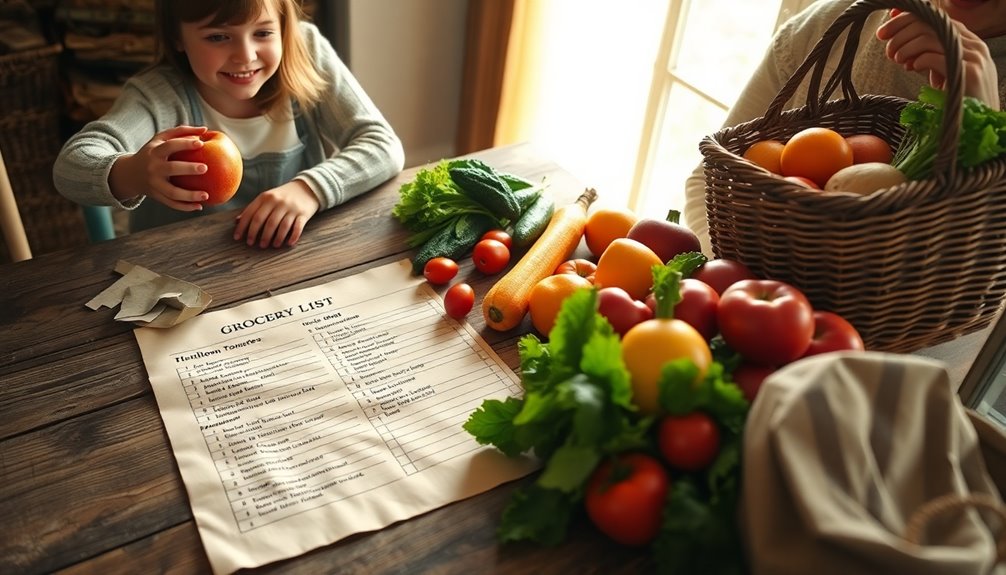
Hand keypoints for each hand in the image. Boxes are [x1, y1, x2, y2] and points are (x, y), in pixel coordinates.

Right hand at [108, 125, 212, 208]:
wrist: (130, 173)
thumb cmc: (153, 152)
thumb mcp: (160, 138)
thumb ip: (181, 131)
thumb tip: (205, 129)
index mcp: (155, 151)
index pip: (170, 146)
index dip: (184, 144)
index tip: (201, 143)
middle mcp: (153, 168)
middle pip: (171, 169)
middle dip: (188, 168)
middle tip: (205, 168)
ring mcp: (154, 184)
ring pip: (172, 192)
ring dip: (189, 196)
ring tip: (207, 195)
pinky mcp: (156, 196)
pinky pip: (171, 204)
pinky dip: (185, 207)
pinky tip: (200, 206)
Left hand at [234, 180, 319, 247]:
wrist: (307, 188)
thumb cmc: (282, 197)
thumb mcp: (267, 199)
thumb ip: (253, 209)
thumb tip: (237, 221)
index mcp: (265, 197)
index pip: (251, 214)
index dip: (243, 227)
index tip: (237, 238)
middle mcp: (277, 202)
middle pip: (264, 221)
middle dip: (257, 234)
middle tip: (253, 245)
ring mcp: (291, 208)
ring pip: (281, 226)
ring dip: (275, 238)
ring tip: (271, 246)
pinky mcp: (303, 214)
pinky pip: (297, 227)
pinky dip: (293, 236)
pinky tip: (288, 243)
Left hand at [877, 9, 999, 108]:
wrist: (980, 123)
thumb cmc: (959, 100)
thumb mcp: (944, 72)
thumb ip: (928, 56)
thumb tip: (900, 45)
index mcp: (970, 42)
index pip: (937, 19)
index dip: (907, 21)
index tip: (884, 32)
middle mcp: (974, 46)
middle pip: (932, 24)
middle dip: (901, 33)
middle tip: (888, 49)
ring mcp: (973, 58)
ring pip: (931, 38)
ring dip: (906, 48)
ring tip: (897, 59)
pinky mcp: (967, 73)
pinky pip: (934, 57)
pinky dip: (917, 60)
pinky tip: (911, 67)